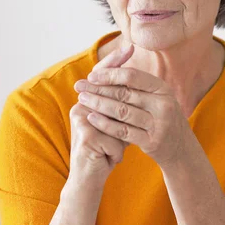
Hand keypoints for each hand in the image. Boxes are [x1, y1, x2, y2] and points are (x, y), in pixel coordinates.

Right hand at [69, 46, 133, 181]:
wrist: (89, 177)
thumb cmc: (106, 149)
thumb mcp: (118, 125)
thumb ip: (125, 106)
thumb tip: (144, 86)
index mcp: (88, 103)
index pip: (101, 77)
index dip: (115, 62)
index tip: (130, 47)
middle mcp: (80, 108)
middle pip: (105, 87)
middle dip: (122, 78)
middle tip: (137, 60)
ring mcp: (81, 121)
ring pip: (113, 111)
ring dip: (125, 123)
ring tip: (138, 130)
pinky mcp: (85, 137)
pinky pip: (112, 134)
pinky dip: (118, 147)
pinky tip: (116, 158)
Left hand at [74, 51, 192, 168]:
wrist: (180, 148)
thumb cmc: (161, 118)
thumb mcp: (157, 97)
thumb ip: (138, 83)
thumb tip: (113, 62)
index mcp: (163, 89)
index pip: (132, 76)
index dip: (110, 74)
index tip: (91, 76)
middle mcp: (163, 104)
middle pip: (124, 93)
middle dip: (98, 89)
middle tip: (78, 86)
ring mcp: (159, 124)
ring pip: (121, 112)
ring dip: (98, 105)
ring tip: (82, 100)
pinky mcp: (152, 142)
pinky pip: (123, 131)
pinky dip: (105, 124)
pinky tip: (91, 118)